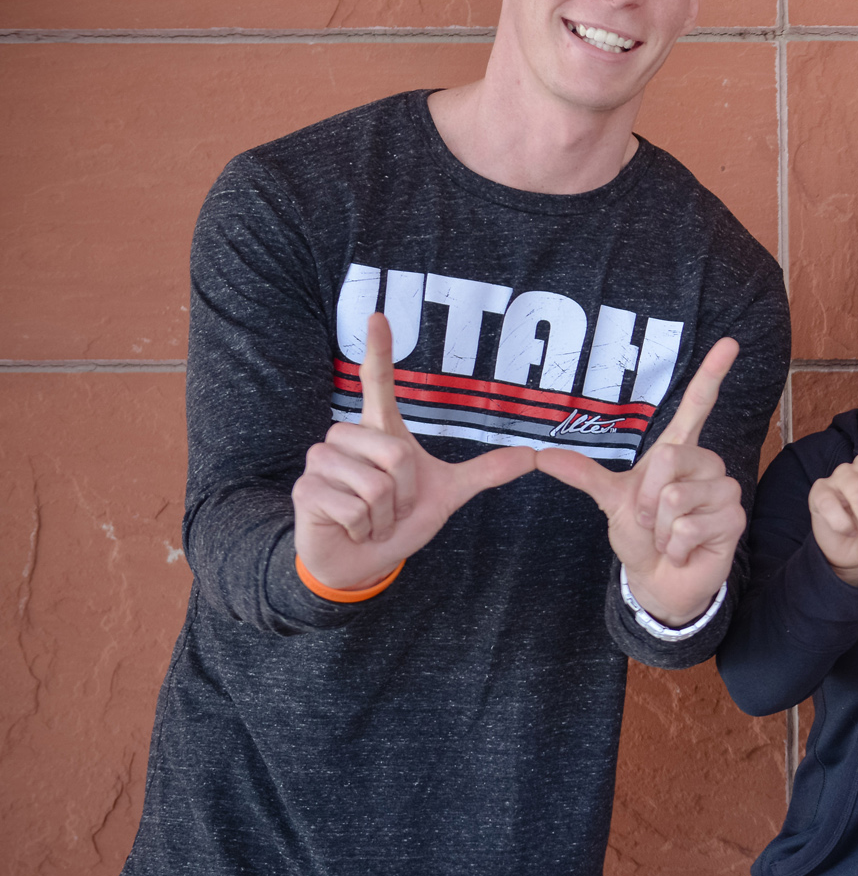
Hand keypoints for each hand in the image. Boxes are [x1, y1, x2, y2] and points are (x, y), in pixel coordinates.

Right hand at [293, 312, 536, 591]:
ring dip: (386, 515)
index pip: (378, 383)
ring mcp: (321, 460)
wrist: (360, 559)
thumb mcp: (448, 494)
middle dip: (407, 494)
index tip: (379, 315)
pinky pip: (356, 509)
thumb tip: (533, 455)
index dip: (380, 351)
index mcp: (380, 431)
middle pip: (398, 455)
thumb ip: (486, 472)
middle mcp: (346, 437)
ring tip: (371, 519)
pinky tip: (353, 529)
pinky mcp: (306, 489)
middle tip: (392, 508)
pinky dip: (366, 529)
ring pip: (376, 485)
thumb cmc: (396, 520)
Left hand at [537, 336, 744, 624]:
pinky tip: (683, 549)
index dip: (712, 373)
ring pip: (677, 498)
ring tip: (669, 536)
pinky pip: (689, 526)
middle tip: (652, 520)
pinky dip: (674, 545)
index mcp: (678, 450)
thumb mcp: (609, 499)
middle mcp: (706, 464)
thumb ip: (582, 474)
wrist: (659, 578)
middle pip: (669, 459)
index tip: (729, 342)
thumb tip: (540, 456)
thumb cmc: (641, 534)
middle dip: (647, 500)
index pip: (698, 405)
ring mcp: (724, 490)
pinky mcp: (734, 519)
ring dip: (660, 528)